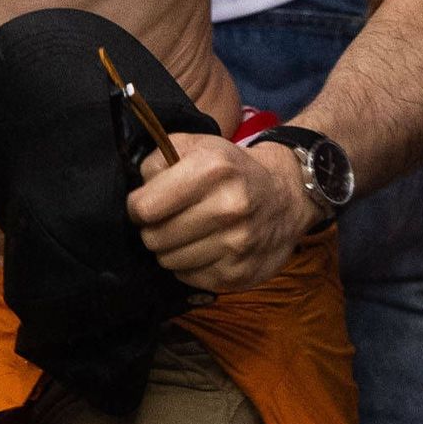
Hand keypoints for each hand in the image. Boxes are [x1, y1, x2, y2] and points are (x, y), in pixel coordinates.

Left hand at [130, 133, 316, 294]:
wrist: (286, 196)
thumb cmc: (231, 170)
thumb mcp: (198, 146)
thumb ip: (158, 160)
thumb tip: (136, 193)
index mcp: (213, 170)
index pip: (145, 208)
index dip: (138, 207)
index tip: (146, 205)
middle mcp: (228, 208)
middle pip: (154, 238)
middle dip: (153, 229)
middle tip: (168, 220)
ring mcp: (236, 244)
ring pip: (167, 261)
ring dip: (171, 249)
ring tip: (189, 232)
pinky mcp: (239, 273)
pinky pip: (187, 277)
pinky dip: (189, 264)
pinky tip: (205, 247)